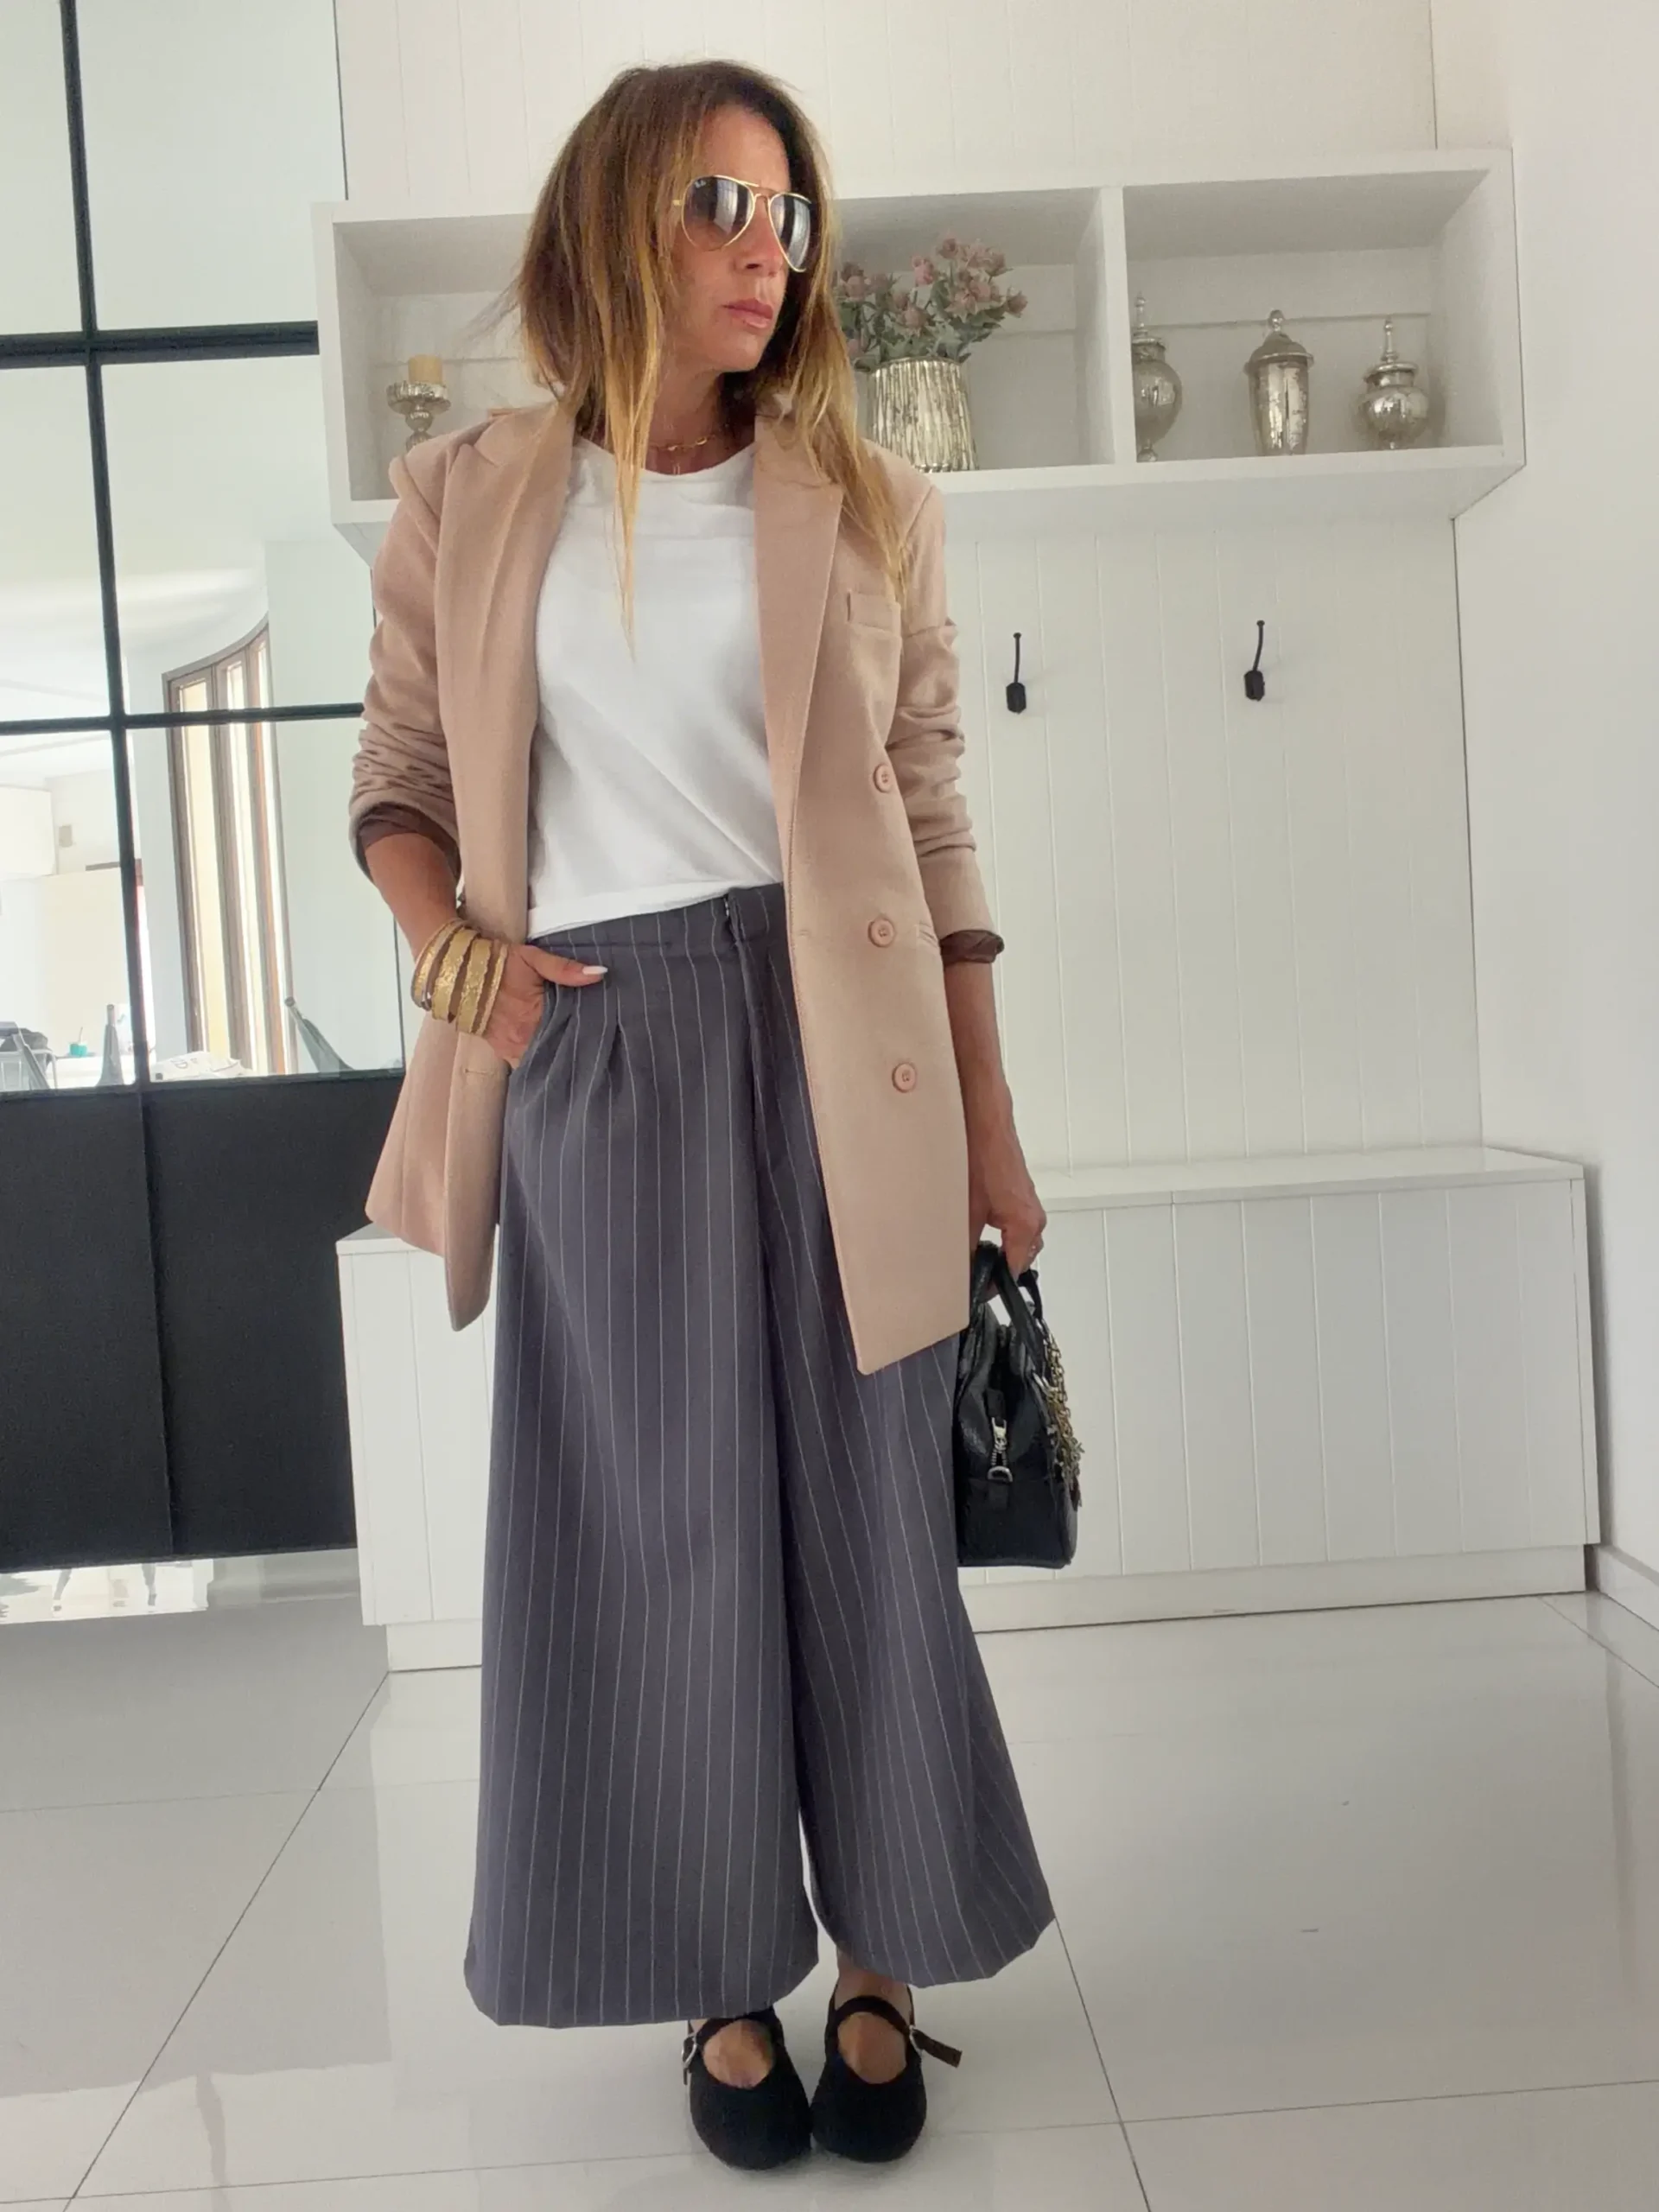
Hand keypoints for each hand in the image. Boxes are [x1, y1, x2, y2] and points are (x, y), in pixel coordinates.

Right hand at [482, 942, 606, 1066]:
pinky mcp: (501, 1050)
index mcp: (534, 1017)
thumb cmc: (498, 963)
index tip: (602, 1037)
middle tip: (594, 1049)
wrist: (458, 971)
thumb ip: (565, 969)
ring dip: (555, 1058)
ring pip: (541, 1062)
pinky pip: (524, 1064)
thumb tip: (598, 974)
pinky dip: (538, 1061)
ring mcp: (511, 1047)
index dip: (587, 1037)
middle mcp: (523, 1038)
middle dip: (574, 1051)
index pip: (570, 1035)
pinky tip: (551, 1058)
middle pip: (557, 1053)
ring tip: (575, 1055)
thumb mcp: (533, 959)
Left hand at [966, 1105, 1046, 1273]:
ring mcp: (1030, 1206)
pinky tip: (978, 1226)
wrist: (986, 1121)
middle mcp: (1033, 1218)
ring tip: (972, 1250)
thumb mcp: (967, 1211)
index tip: (976, 1291)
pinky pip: (1015, 1224)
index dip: (993, 1284)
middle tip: (970, 1274)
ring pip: (1018, 1241)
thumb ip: (967, 1246)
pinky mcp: (1022, 1195)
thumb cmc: (982, 1156)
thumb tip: (960, 1269)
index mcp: (1025, 1226)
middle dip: (997, 1267)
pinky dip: (1000, 1232)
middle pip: (1019, 1258)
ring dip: (999, 1248)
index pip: (1014, 1271)